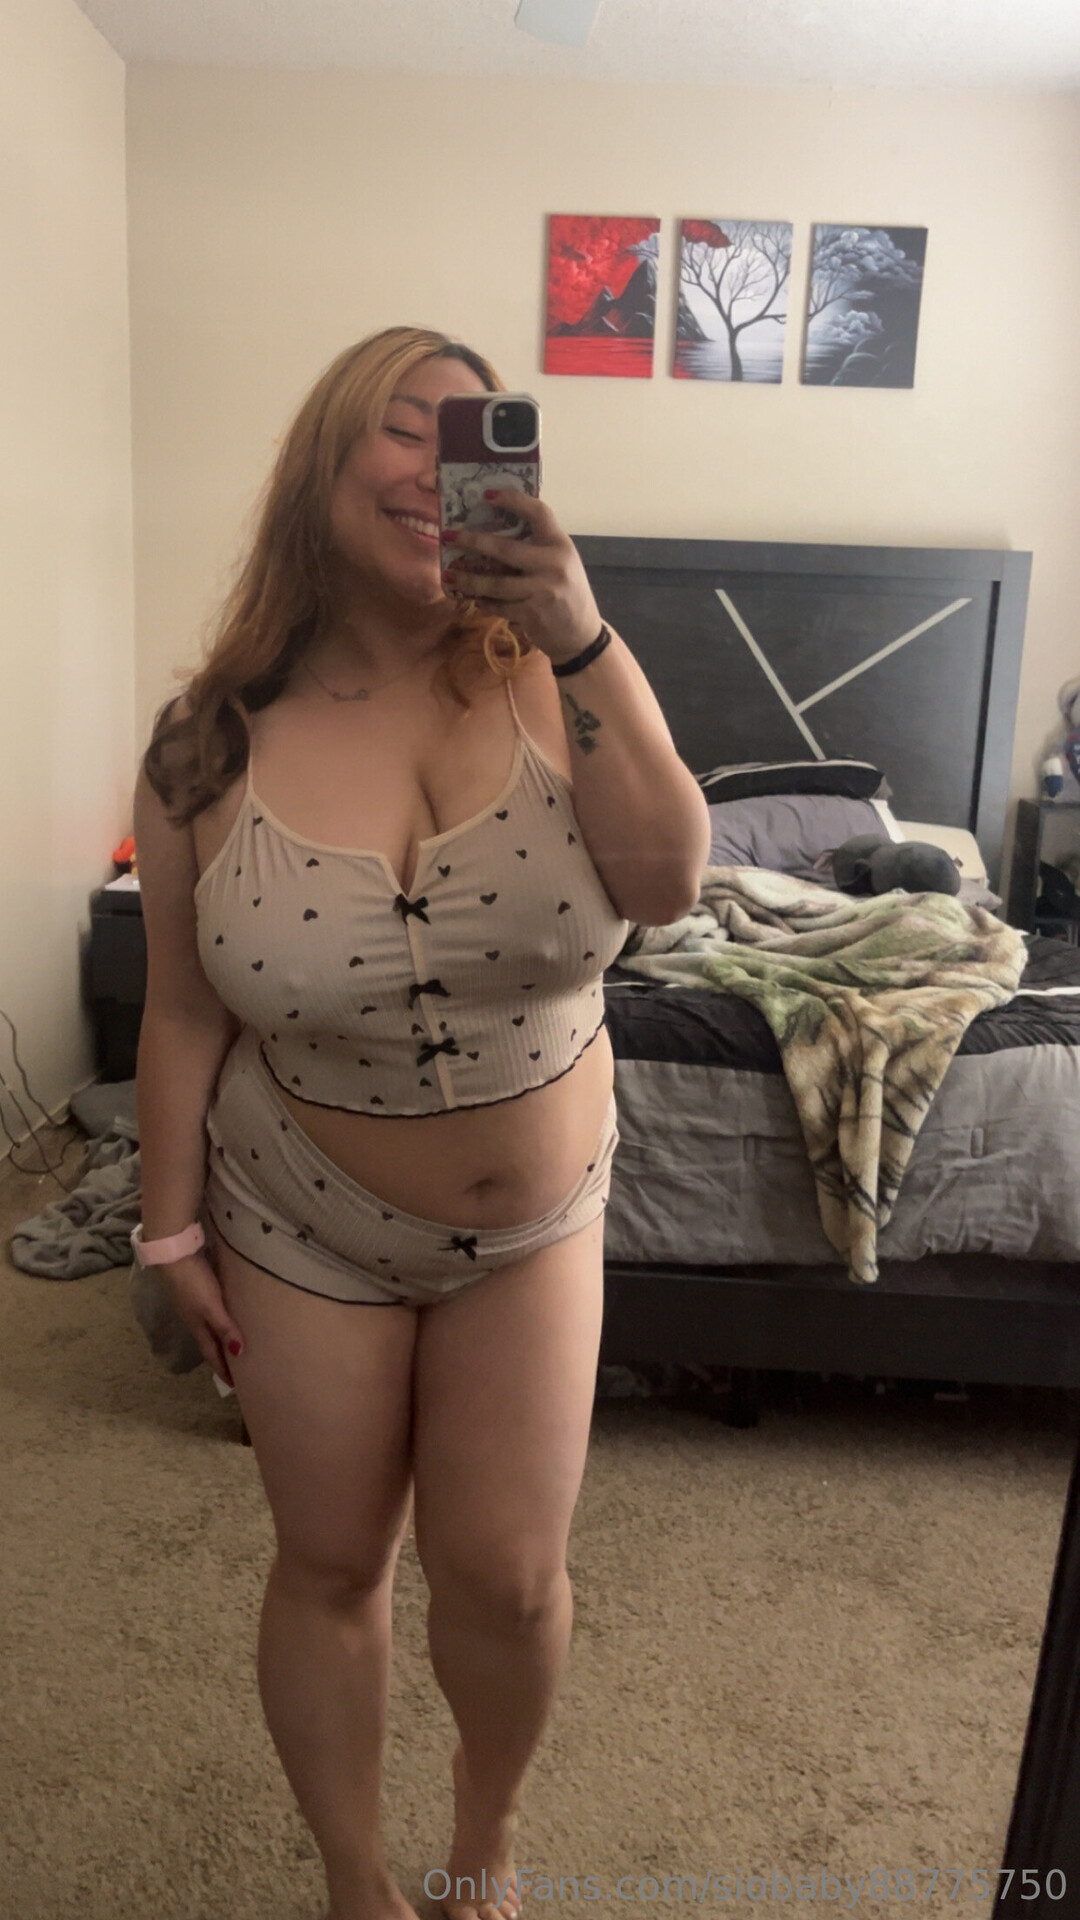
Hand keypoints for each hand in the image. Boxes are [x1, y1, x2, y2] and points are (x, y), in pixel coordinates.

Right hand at [159, 1250, 245, 1387]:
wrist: (172, 1253)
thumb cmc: (192, 1282)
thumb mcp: (210, 1307)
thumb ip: (224, 1327)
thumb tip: (239, 1354)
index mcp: (197, 1326)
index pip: (212, 1354)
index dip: (222, 1369)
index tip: (234, 1384)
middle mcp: (194, 1318)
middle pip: (210, 1342)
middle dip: (222, 1356)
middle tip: (238, 1367)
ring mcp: (193, 1303)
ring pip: (210, 1326)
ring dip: (222, 1337)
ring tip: (236, 1342)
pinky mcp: (196, 1288)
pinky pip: (211, 1311)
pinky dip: (221, 1319)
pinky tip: (228, 1312)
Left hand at [441, 489, 602, 664]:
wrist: (580, 634)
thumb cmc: (566, 592)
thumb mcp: (560, 562)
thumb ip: (537, 547)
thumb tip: (495, 531)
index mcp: (560, 544)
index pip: (538, 513)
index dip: (513, 500)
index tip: (487, 494)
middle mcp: (553, 564)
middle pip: (505, 549)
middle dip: (472, 542)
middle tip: (448, 536)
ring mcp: (543, 590)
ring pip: (496, 583)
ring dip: (469, 581)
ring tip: (450, 576)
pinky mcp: (532, 613)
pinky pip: (500, 605)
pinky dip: (485, 603)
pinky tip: (475, 600)